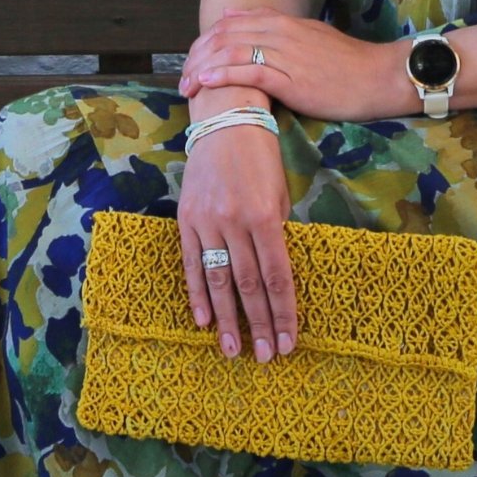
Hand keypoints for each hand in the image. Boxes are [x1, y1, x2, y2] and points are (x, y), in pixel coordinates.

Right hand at [177, 120, 294, 361]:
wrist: (224, 119)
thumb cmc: (261, 156)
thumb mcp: (279, 193)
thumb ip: (276, 234)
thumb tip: (275, 277)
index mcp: (265, 216)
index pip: (277, 277)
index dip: (284, 313)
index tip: (290, 342)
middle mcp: (235, 222)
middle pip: (249, 285)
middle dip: (259, 325)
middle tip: (267, 358)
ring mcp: (207, 221)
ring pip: (219, 280)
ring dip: (227, 320)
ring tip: (233, 351)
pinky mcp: (186, 217)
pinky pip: (191, 262)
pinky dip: (196, 293)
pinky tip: (203, 320)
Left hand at [180, 10, 411, 122]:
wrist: (379, 76)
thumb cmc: (348, 64)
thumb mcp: (310, 37)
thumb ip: (276, 30)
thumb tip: (240, 24)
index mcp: (284, 21)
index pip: (232, 23)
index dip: (207, 40)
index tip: (192, 59)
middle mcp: (280, 32)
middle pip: (225, 35)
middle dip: (198, 55)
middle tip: (182, 76)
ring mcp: (285, 54)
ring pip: (232, 51)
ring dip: (203, 68)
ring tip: (186, 85)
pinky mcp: (292, 79)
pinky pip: (250, 72)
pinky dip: (224, 76)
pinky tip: (207, 83)